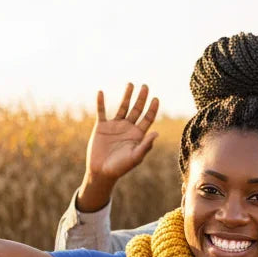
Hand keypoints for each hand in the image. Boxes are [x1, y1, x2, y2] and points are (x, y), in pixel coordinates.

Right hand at [77, 84, 158, 211]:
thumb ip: (145, 146)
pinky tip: (100, 92)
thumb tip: (156, 133)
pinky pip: (101, 112)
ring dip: (126, 96)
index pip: (147, 118)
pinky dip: (100, 103)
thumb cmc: (120, 167)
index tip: (156, 98)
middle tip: (145, 86)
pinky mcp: (102, 127)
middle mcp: (128, 128)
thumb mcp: (135, 157)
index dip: (152, 109)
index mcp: (138, 135)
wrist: (102, 172)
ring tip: (131, 84)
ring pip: (122, 107)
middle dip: (141, 98)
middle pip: (137, 109)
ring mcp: (115, 126)